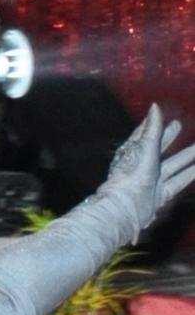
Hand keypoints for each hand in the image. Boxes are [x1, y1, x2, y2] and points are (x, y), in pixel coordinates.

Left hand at [101, 103, 194, 234]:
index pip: (142, 135)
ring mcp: (151, 181)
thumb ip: (152, 129)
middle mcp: (141, 166)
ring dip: (186, 155)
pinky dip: (189, 173)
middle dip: (168, 137)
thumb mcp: (144, 148)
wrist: (126, 208)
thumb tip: (155, 106)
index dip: (151, 125)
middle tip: (179, 125)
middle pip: (157, 149)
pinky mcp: (160, 194)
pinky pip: (178, 181)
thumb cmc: (131, 175)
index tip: (159, 114)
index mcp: (132, 154)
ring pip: (172, 165)